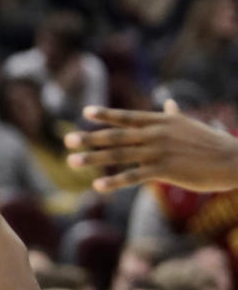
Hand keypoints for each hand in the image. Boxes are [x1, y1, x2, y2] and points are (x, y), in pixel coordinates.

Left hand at [64, 100, 237, 191]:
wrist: (231, 160)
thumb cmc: (212, 143)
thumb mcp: (190, 125)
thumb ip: (175, 115)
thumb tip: (170, 103)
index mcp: (161, 121)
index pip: (127, 117)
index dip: (106, 115)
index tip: (85, 113)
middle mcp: (156, 133)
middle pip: (117, 136)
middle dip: (90, 138)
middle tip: (67, 140)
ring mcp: (159, 151)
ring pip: (120, 155)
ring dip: (93, 159)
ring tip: (72, 161)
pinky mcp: (164, 170)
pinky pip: (133, 177)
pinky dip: (114, 183)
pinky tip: (97, 187)